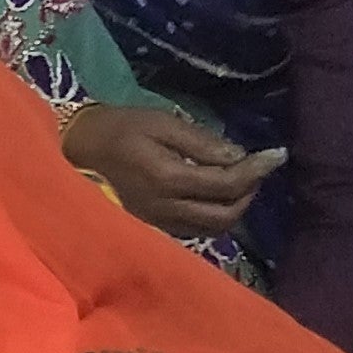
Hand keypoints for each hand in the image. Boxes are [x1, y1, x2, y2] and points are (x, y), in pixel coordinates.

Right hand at [62, 105, 273, 238]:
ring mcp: (159, 223)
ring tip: (239, 181)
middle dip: (248, 193)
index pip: (226, 184)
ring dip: (234, 207)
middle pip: (225, 215)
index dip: (256, 169)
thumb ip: (200, 142)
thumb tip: (237, 155)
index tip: (276, 154)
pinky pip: (195, 230)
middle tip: (256, 168)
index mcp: (167, 179)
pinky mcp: (154, 227)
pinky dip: (214, 215)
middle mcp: (166, 209)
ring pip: (212, 229)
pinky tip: (214, 195)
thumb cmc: (118, 130)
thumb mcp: (161, 122)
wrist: (76, 154)